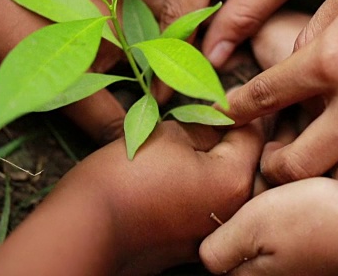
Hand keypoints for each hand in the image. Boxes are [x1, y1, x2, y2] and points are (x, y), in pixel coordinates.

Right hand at [0, 120, 265, 274]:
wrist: (84, 230)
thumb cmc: (123, 176)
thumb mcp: (167, 134)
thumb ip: (202, 125)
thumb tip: (216, 121)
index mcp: (235, 181)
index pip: (253, 132)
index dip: (237, 107)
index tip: (220, 95)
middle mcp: (233, 211)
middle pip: (245, 161)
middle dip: (231, 136)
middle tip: (209, 114)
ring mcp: (212, 230)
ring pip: (226, 183)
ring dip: (216, 161)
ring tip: (191, 140)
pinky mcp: (191, 242)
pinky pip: (206, 204)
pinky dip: (201, 185)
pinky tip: (179, 170)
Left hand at [224, 0, 337, 189]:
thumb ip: (314, 34)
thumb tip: (296, 65)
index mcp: (332, 59)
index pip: (264, 97)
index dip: (237, 110)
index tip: (233, 116)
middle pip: (298, 165)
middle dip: (275, 167)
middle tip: (276, 158)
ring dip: (332, 176)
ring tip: (330, 161)